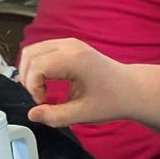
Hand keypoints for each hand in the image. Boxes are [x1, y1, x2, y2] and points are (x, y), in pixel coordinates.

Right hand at [16, 38, 138, 128]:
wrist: (131, 89)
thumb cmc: (113, 100)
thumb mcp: (84, 114)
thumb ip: (55, 116)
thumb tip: (32, 114)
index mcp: (74, 59)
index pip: (36, 67)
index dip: (33, 87)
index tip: (44, 102)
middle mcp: (69, 45)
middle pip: (29, 54)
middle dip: (28, 78)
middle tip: (41, 98)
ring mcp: (69, 43)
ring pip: (32, 51)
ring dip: (31, 72)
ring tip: (43, 92)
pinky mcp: (68, 46)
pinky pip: (42, 51)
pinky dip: (37, 67)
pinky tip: (48, 83)